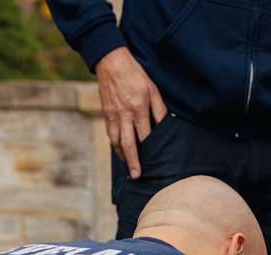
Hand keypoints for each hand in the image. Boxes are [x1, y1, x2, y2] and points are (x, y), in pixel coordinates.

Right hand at [96, 47, 167, 179]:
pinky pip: (110, 135)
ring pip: (116, 142)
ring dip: (122, 157)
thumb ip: (159, 108)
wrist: (111, 63)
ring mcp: (113, 116)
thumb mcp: (152, 88)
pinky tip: (120, 152)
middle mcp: (125, 115)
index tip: (154, 161)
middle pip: (129, 144)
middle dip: (133, 161)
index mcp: (138, 108)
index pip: (145, 135)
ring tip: (128, 168)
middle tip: (137, 175)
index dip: (150, 149)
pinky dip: (115, 146)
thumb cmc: (135, 74)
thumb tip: (165, 124)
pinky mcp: (106, 115)